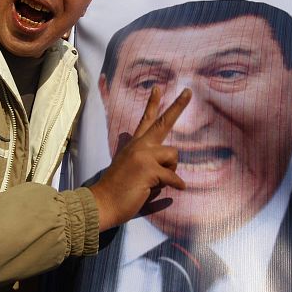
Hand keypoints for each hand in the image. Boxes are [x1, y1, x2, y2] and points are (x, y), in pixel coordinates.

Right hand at [89, 86, 191, 231]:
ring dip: (171, 170)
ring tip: (157, 181)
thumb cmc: (119, 191)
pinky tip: (175, 190)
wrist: (103, 202)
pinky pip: (173, 176)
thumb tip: (170, 168)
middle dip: (178, 106)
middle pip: (163, 122)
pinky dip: (176, 185)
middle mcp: (139, 145)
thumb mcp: (133, 170)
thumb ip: (150, 164)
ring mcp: (143, 155)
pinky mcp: (149, 169)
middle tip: (188, 91)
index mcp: (134, 145)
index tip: (158, 88)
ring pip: (173, 154)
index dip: (153, 103)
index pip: (145, 120)